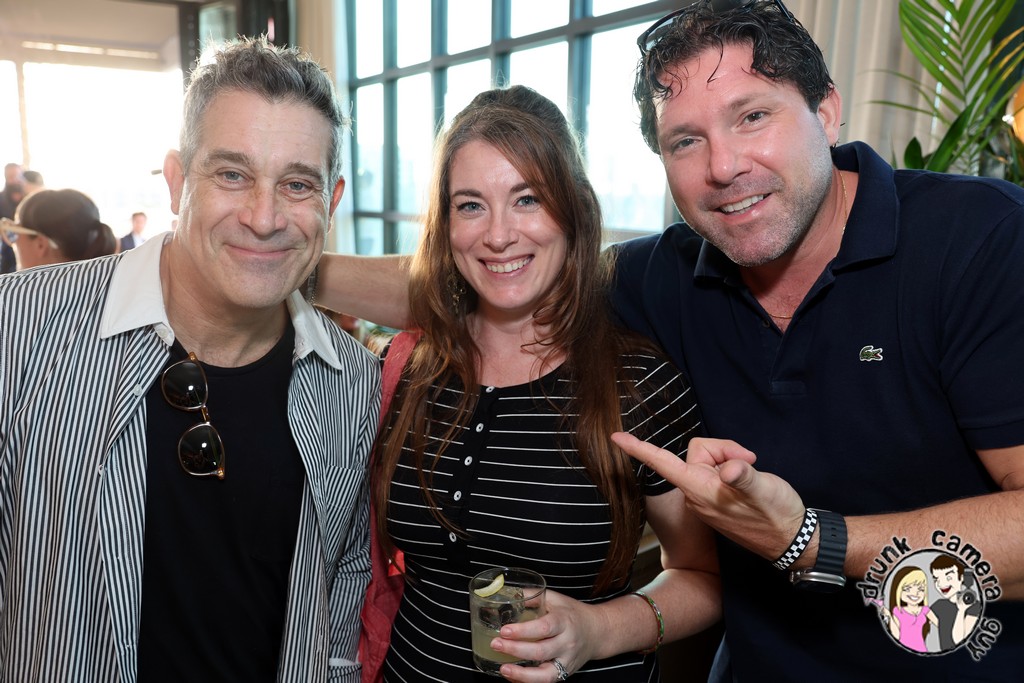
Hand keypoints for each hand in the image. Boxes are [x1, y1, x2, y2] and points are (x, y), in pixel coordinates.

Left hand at [489, 591, 597, 681]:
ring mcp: (567, 661)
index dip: (523, 631)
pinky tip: (513, 676)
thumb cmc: (572, 613)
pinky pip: (547, 682)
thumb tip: (506, 593)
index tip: (504, 630)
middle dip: (516, 650)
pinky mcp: (565, 673)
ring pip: (546, 674)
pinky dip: (528, 681)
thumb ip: (532, 596)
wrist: (597, 632)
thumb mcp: (556, 599)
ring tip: (503, 669)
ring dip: (522, 675)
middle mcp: (568, 643)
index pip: (544, 628)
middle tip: (496, 644)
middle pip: (542, 651)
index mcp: (564, 622)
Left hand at [611, 433, 806, 562]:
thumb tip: (727, 468)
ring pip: (707, 461)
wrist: (790, 540)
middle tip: (749, 460)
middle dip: (723, 449)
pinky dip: (730, 469)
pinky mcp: (715, 498)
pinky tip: (747, 482)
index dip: (639, 449)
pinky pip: (714, 472)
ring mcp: (705, 497)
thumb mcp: (764, 491)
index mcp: (701, 490)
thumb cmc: (777, 515)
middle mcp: (697, 494)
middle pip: (696, 452)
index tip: (616, 437)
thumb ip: (743, 476)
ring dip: (729, 459)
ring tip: (750, 473)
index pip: (663, 463)